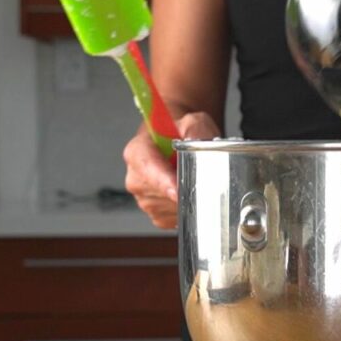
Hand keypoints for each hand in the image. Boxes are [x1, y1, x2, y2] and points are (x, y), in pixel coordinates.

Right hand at [122, 112, 219, 228]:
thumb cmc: (179, 133)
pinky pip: (177, 220)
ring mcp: (144, 199)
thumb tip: (200, 141)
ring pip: (173, 209)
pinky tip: (192, 193)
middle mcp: (136, 178)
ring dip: (190, 198)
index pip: (147, 170)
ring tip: (194, 180)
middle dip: (187, 189)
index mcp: (137, 153)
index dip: (163, 182)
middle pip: (163, 195)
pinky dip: (190, 209)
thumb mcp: (191, 121)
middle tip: (204, 177)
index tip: (177, 192)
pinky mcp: (156, 215)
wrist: (176, 144)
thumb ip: (196, 128)